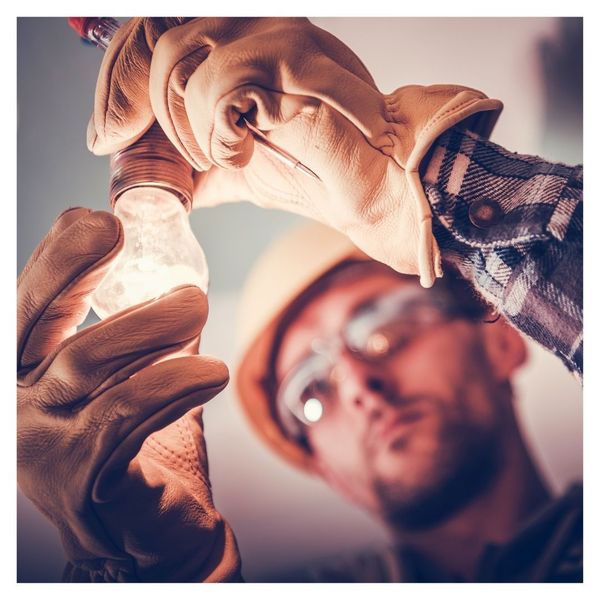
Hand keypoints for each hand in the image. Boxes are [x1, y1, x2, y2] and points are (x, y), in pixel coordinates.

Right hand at [17, 208, 239, 581]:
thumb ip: (133, 338)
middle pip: (41, 325)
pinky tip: (212, 373)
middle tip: (158, 260)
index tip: (101, 223)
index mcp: (25, 373)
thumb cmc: (136, 446)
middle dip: (94, 275)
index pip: (27, 306)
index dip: (57, 259)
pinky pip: (126, 414)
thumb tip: (173, 282)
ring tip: (197, 307)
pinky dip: (173, 383)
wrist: (143, 534)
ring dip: (152, 327)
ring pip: (89, 363)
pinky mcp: (80, 478)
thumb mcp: (125, 380)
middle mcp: (18, 404)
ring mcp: (42, 443)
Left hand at [89, 18, 501, 286]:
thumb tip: (160, 187)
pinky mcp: (290, 65)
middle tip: (152, 151)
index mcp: (242, 47)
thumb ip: (200, 164)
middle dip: (137, 102)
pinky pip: (221, 91)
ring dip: (192, 127)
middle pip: (158, 39)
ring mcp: (274, 40)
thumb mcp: (241, 169)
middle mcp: (255, 29)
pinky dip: (223, 136)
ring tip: (227, 156)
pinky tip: (250, 153)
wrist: (377, 186)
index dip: (119, 77)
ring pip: (183, 64)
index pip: (156, 33)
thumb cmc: (318, 174)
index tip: (108, 132)